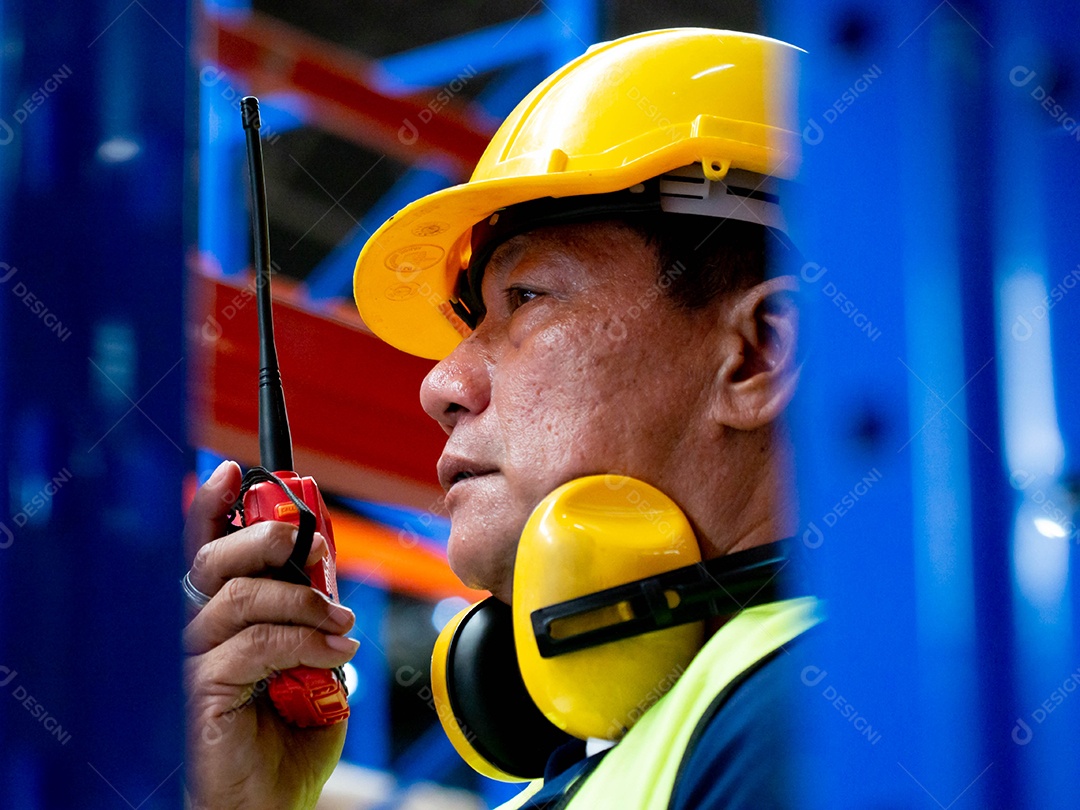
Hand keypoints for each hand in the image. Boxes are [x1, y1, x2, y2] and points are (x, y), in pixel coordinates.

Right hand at [182, 461, 358, 809]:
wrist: (278, 804)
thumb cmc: (293, 736)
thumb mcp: (316, 659)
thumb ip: (312, 613)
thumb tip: (323, 564)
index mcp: (221, 618)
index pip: (207, 550)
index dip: (215, 506)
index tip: (237, 473)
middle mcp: (198, 633)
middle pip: (213, 560)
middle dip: (264, 538)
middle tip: (308, 546)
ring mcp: (194, 662)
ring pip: (238, 596)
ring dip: (302, 601)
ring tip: (340, 624)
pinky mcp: (200, 692)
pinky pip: (250, 643)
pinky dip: (302, 640)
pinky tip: (333, 654)